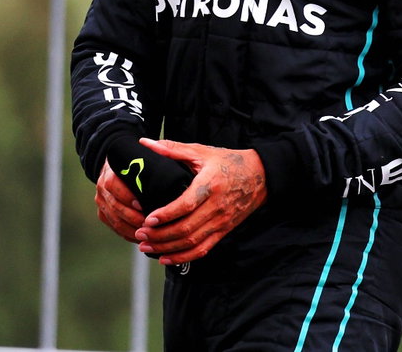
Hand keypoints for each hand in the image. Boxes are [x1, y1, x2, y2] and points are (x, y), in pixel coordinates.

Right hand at [94, 160, 145, 242]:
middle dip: (131, 217)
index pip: (113, 185)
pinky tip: (141, 238)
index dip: (126, 196)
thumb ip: (152, 152)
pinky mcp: (103, 212)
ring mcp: (101, 200)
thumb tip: (157, 149)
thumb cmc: (137, 158)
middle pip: (114, 206)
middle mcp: (102, 186)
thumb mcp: (143, 153)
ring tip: (147, 234)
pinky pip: (113, 226)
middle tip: (149, 224)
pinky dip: (127, 234)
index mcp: (110, 171)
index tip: (141, 205)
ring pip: (113, 219)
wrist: (119, 164)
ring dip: (130, 229)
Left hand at [133, 139, 267, 265]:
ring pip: (192, 242)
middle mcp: (217, 206)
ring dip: (167, 248)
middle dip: (160, 235)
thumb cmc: (229, 161)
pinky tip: (166, 257)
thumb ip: (173, 149)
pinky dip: (183, 257)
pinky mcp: (224, 230)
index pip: (187, 204)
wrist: (261, 176)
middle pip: (186, 228)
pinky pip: (203, 249)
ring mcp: (221, 221)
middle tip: (140, 234)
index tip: (148, 218)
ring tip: (147, 246)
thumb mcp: (202, 152)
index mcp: (211, 184)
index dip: (167, 214)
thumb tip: (146, 143)